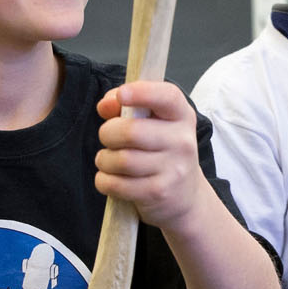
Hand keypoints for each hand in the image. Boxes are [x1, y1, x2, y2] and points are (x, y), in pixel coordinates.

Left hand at [95, 81, 208, 233]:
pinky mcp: (159, 193)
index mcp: (181, 116)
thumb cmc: (160, 151)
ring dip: (104, 160)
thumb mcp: (152, 124)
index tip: (122, 95)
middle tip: (108, 138)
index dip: (142, 92)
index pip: (167, 97)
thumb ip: (126, 107)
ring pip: (121, 160)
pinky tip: (111, 178)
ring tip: (108, 160)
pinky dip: (104, 181)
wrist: (184, 196)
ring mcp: (174, 169)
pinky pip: (116, 184)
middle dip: (108, 133)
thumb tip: (105, 105)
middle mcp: (182, 141)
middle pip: (131, 131)